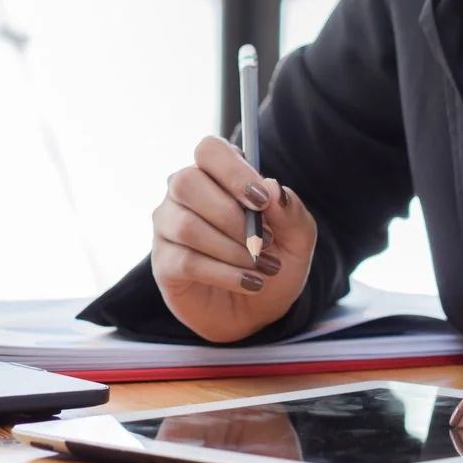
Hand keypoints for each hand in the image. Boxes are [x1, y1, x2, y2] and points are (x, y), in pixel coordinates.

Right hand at [151, 136, 318, 342]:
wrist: (257, 312)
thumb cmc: (273, 263)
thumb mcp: (298, 240)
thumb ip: (291, 212)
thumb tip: (274, 187)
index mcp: (217, 175)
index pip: (209, 150)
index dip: (233, 170)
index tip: (262, 199)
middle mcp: (185, 194)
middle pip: (186, 182)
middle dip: (231, 215)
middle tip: (264, 240)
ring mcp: (169, 227)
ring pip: (186, 225)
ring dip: (232, 250)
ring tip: (262, 267)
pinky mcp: (164, 263)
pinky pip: (186, 261)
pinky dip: (225, 273)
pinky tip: (250, 282)